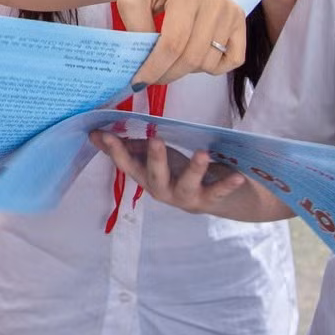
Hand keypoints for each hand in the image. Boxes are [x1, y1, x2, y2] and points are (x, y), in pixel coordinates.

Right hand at [91, 132, 251, 216]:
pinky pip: (218, 192)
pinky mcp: (208, 201)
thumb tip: (95, 133)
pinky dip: (227, 185)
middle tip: (155, 140)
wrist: (218, 199)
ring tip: (202, 153)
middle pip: (155, 176)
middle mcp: (162, 191)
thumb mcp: (153, 159)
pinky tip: (239, 176)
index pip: (127, 164)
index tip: (103, 134)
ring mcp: (185, 198)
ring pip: (186, 185)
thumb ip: (128, 147)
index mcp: (147, 178)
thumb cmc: (180, 172)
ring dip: (194, 170)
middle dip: (154, 159)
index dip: (114, 150)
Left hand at [120, 0, 245, 86]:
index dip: (155, 67)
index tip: (138, 81)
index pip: (173, 43)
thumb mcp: (129, 0)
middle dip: (167, 74)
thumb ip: (137, 30)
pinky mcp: (239, 19)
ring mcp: (231, 10)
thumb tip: (148, 61)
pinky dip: (213, 67)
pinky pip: (233, 59)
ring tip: (168, 57)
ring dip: (186, 69)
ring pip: (210, 62)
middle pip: (192, 57)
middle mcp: (215, 1)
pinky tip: (193, 57)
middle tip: (149, 76)